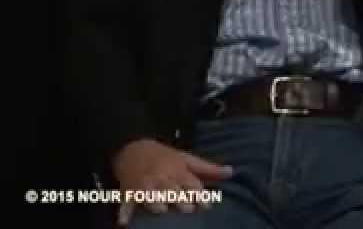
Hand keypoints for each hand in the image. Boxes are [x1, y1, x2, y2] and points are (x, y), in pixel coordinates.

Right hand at [112, 139, 232, 225]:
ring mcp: (143, 184)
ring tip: (161, 209)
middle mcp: (161, 178)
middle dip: (178, 198)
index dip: (199, 194)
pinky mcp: (128, 191)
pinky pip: (125, 202)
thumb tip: (231, 172)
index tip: (207, 205)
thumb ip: (208, 169)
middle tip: (187, 209)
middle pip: (171, 189)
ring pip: (149, 194)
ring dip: (154, 201)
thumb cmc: (165, 157)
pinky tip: (123, 223)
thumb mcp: (187, 159)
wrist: (133, 148)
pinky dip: (123, 212)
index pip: (191, 183)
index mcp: (177, 170)